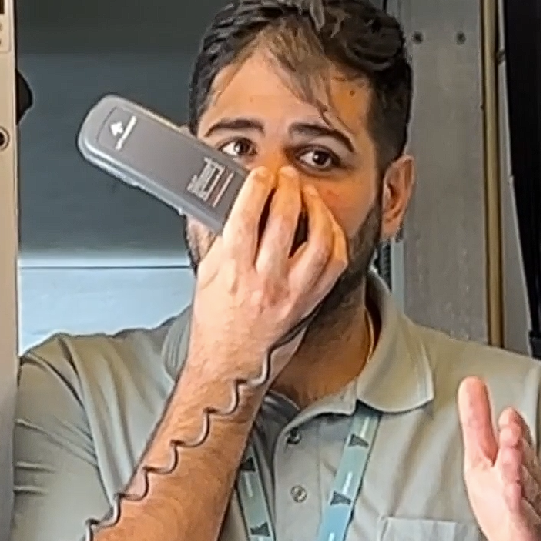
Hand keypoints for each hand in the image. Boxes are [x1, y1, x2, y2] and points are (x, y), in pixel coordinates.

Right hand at [186, 167, 347, 380]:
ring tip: (309, 197)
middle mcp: (265, 283)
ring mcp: (292, 294)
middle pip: (285, 221)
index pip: (247, 217)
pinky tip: (326, 226)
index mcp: (233, 272)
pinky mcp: (310, 303)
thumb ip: (220, 239)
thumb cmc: (216, 325)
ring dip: (317, 210)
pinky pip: (334, 263)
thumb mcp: (207, 276)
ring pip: (318, 240)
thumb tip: (228, 205)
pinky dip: (334, 238)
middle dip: (288, 189)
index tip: (260, 175)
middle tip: (286, 178)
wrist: (230, 364)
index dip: (256, 187)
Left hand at [458, 377, 540, 540]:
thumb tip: (470, 384)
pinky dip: (520, 505)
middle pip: (522, 458)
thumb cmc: (511, 511)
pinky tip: (513, 491)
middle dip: (516, 437)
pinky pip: (525, 518)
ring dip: (519, 464)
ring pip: (525, 485)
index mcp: (515, 465)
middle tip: (508, 416)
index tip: (484, 390)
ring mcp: (531, 509)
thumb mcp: (485, 462)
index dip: (505, 419)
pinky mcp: (529, 535)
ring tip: (511, 444)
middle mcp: (527, 483)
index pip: (512, 438)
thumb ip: (478, 424)